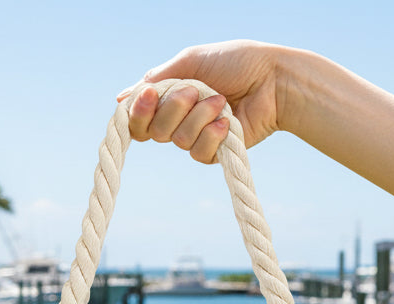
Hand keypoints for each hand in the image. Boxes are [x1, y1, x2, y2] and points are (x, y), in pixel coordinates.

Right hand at [117, 40, 284, 162]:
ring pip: (178, 140)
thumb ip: (158, 79)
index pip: (139, 119)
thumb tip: (121, 98)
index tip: (149, 95)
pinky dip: (212, 134)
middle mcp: (178, 120)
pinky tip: (227, 121)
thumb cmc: (235, 64)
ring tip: (221, 101)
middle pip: (155, 131)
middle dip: (174, 108)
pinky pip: (198, 153)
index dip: (139, 113)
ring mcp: (196, 138)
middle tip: (196, 90)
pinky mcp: (214, 153)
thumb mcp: (191, 61)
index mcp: (169, 98)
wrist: (272, 80)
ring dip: (199, 116)